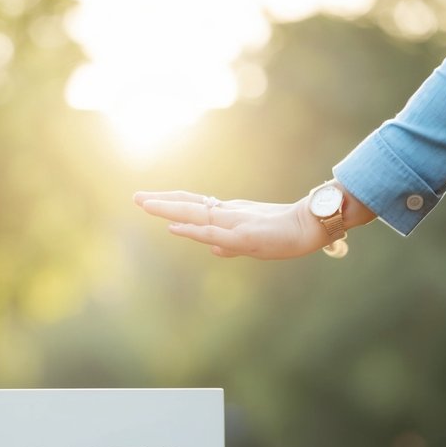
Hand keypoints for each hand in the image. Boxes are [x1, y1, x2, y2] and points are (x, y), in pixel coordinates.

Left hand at [134, 189, 374, 259]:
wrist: (310, 226)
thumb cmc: (283, 231)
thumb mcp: (251, 240)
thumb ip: (230, 245)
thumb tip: (213, 250)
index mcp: (226, 215)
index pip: (192, 207)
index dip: (170, 203)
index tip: (147, 200)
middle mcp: (226, 215)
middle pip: (188, 206)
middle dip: (161, 202)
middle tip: (135, 197)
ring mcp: (234, 224)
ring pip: (196, 215)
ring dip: (170, 210)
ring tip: (146, 204)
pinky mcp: (244, 236)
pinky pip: (214, 233)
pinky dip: (194, 230)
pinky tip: (176, 228)